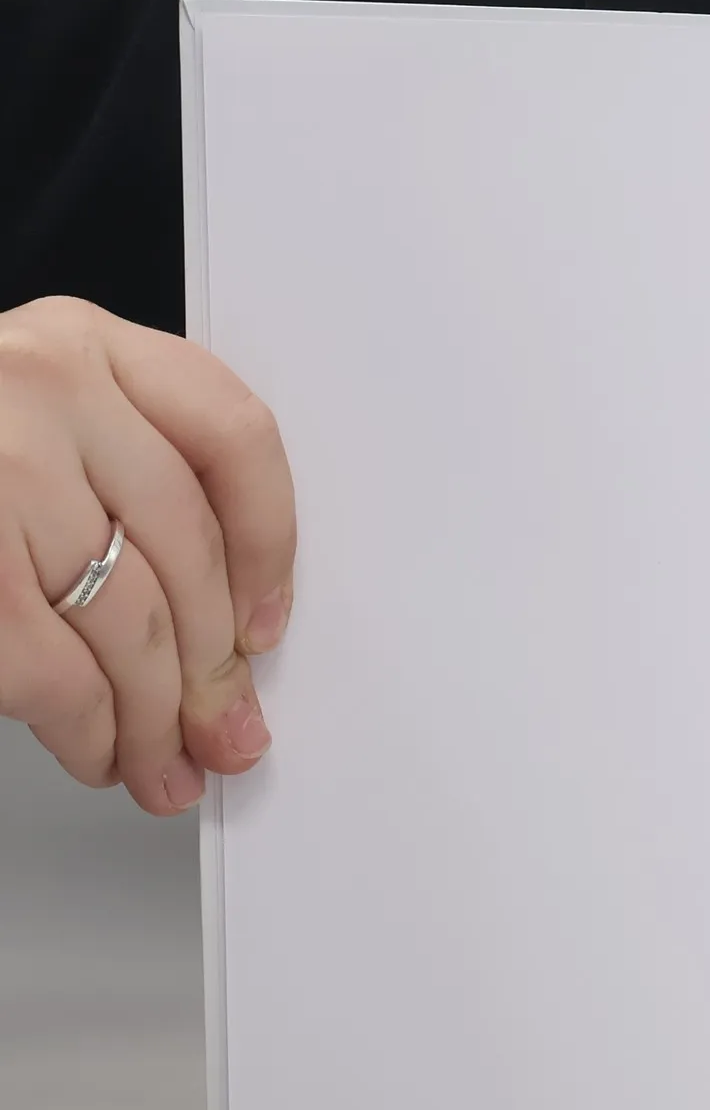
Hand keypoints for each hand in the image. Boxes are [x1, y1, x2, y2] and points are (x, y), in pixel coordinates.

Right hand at [0, 297, 295, 814]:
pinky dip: (84, 726)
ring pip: (127, 617)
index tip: (267, 624)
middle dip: (213, 667)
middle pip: (187, 548)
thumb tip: (223, 636)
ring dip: (154, 718)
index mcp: (89, 344)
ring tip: (164, 764)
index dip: (269, 548)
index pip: (234, 438)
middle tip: (224, 730)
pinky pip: (46, 665)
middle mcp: (46, 390)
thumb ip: (126, 487)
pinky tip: (97, 750)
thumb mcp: (39, 425)